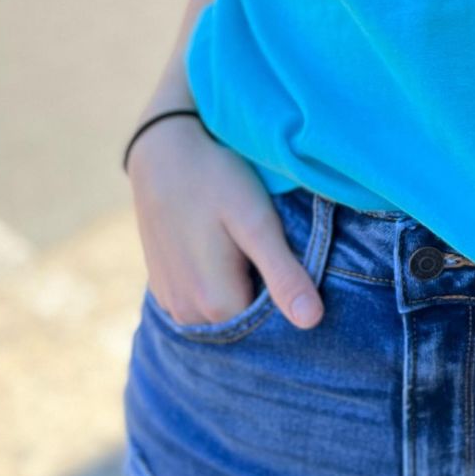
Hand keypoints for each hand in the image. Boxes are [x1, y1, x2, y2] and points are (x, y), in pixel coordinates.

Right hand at [126, 114, 323, 329]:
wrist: (162, 152)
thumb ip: (283, 274)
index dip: (285, 290)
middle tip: (264, 243)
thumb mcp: (257, 221)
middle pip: (245, 319)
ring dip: (238, 286)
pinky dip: (215, 283)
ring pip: (223, 311)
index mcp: (216, 304)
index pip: (270, 322)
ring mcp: (170, 303)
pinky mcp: (162, 288)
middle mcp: (188, 315)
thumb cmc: (215, 180)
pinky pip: (200, 301)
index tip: (284, 253)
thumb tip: (312, 321)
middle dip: (262, 290)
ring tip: (240, 243)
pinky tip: (219, 248)